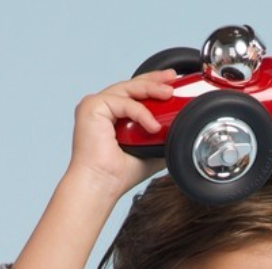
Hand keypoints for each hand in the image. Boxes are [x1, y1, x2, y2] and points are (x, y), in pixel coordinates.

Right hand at [67, 72, 172, 196]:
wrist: (101, 185)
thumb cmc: (116, 175)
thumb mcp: (148, 153)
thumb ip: (160, 139)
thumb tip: (179, 133)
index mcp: (111, 115)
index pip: (133, 94)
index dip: (152, 86)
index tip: (171, 85)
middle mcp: (101, 107)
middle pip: (131, 85)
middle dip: (154, 80)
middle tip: (172, 79)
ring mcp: (95, 105)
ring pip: (128, 89)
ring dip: (151, 89)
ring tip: (169, 94)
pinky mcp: (92, 106)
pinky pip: (124, 103)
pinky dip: (141, 113)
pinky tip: (153, 126)